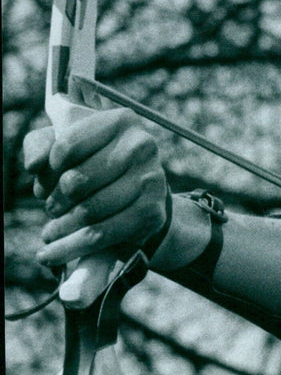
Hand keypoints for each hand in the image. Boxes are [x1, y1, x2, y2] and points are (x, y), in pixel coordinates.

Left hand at [23, 108, 167, 304]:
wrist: (141, 193)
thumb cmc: (97, 164)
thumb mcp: (67, 146)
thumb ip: (41, 144)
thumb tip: (34, 165)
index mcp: (120, 120)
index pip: (65, 147)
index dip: (46, 171)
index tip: (46, 181)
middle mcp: (142, 146)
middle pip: (75, 182)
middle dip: (54, 200)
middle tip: (52, 207)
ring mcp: (151, 180)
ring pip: (87, 211)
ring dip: (60, 227)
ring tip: (52, 230)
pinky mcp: (152, 212)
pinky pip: (101, 235)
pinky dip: (70, 248)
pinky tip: (51, 253)